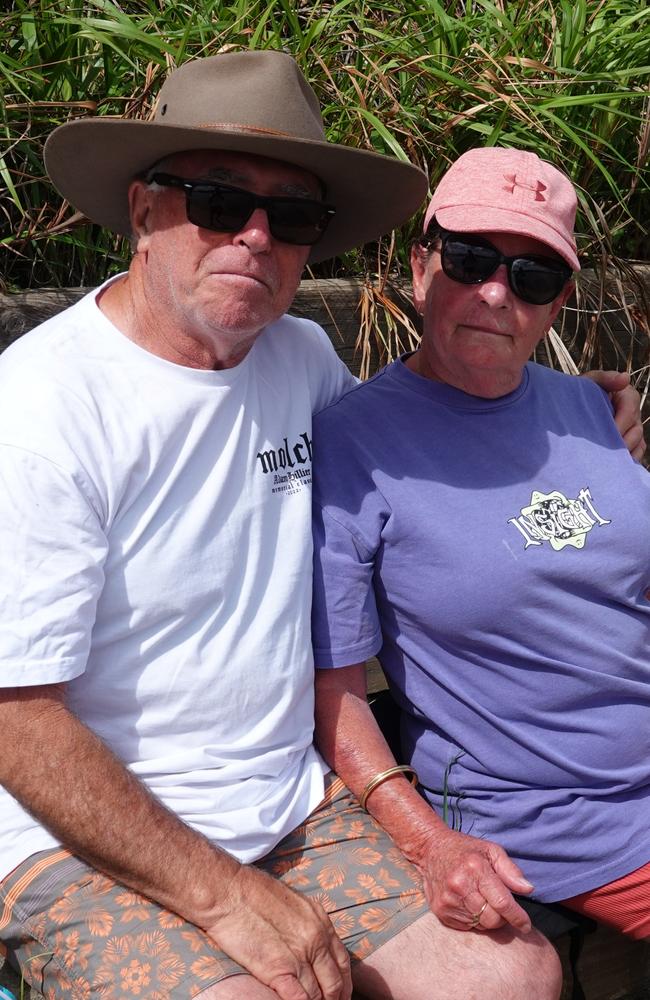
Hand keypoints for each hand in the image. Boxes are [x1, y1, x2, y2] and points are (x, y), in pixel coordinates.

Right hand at [206, 863, 351, 999]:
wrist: (229, 892)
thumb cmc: (252, 891)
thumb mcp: (292, 901)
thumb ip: (305, 923)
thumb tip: (308, 941)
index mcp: (320, 920)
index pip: (342, 960)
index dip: (342, 982)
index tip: (339, 994)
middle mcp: (316, 939)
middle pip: (335, 981)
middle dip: (334, 999)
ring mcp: (299, 955)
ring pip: (319, 995)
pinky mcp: (279, 970)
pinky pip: (300, 999)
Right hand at [418, 828, 533, 933]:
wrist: (430, 849)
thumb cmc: (465, 850)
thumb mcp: (491, 850)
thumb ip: (510, 870)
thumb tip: (528, 889)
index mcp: (476, 869)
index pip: (502, 902)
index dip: (517, 917)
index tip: (526, 925)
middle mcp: (460, 886)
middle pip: (493, 919)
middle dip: (503, 917)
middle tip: (502, 906)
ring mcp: (448, 900)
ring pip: (481, 925)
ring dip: (488, 919)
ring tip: (484, 901)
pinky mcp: (440, 911)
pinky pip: (467, 927)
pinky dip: (474, 920)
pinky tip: (470, 904)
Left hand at [582, 369, 645, 461]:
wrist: (572, 406)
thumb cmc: (582, 391)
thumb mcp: (590, 380)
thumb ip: (605, 378)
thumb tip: (625, 378)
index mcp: (628, 396)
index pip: (629, 412)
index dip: (617, 426)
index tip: (603, 436)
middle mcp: (634, 413)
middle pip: (635, 431)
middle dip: (619, 443)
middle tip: (602, 454)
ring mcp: (634, 428)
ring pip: (637, 444)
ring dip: (623, 453)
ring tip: (607, 462)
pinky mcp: (631, 441)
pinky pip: (637, 453)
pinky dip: (628, 460)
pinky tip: (616, 466)